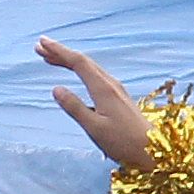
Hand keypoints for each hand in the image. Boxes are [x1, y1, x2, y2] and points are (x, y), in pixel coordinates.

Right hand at [36, 39, 154, 168]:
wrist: (154, 150)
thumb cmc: (123, 142)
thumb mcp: (94, 128)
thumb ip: (75, 108)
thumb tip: (56, 89)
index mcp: (103, 89)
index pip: (78, 63)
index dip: (59, 51)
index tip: (42, 43)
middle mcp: (110, 84)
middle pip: (83, 61)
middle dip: (61, 53)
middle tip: (40, 47)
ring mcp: (116, 90)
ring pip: (89, 68)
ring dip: (69, 60)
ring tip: (51, 58)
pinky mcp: (118, 97)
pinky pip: (95, 75)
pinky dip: (80, 70)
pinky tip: (76, 73)